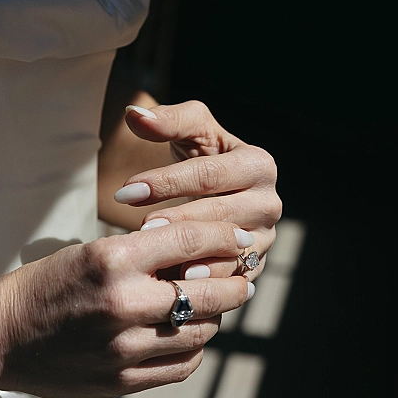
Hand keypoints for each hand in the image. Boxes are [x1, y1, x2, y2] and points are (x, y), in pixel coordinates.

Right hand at [0, 221, 254, 397]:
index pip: (190, 240)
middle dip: (237, 283)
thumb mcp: (91, 253)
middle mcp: (123, 303)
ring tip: (216, 308)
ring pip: (201, 332)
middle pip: (208, 291)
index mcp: (112, 260)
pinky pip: (182, 366)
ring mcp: (124, 347)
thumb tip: (205, 256)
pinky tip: (190, 337)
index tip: (245, 237)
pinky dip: (195, 349)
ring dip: (216, 317)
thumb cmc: (45, 286)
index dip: (226, 235)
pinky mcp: (122, 380)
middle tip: (247, 279)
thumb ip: (146, 255)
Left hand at [114, 100, 281, 280]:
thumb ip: (166, 120)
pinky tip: (174, 282)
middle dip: (179, 221)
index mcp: (259, 165)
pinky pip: (229, 279)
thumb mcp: (191, 132)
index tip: (127, 191)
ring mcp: (265, 239)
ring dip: (193, 256)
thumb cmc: (203, 155)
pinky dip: (204, 282)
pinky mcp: (254, 267)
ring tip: (158, 259)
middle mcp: (270, 203)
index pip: (209, 175)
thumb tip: (134, 115)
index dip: (167, 182)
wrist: (220, 191)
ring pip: (228, 251)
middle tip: (141, 228)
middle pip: (221, 214)